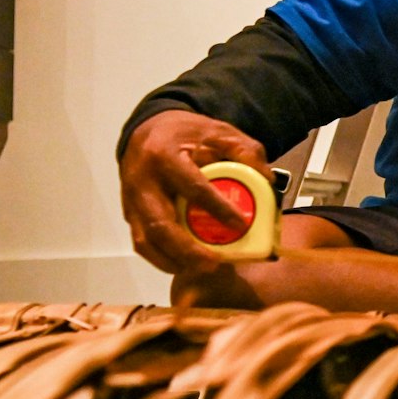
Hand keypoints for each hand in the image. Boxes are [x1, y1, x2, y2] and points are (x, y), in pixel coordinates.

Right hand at [118, 110, 270, 275]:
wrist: (149, 129)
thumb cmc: (186, 134)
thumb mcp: (220, 132)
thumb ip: (246, 152)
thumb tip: (268, 180)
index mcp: (165, 156)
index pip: (191, 186)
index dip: (216, 208)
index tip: (240, 224)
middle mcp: (142, 181)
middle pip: (159, 223)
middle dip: (187, 249)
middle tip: (214, 264)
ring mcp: (131, 200)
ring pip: (146, 239)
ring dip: (173, 260)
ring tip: (202, 268)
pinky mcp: (129, 213)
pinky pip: (142, 242)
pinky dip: (162, 258)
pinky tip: (185, 265)